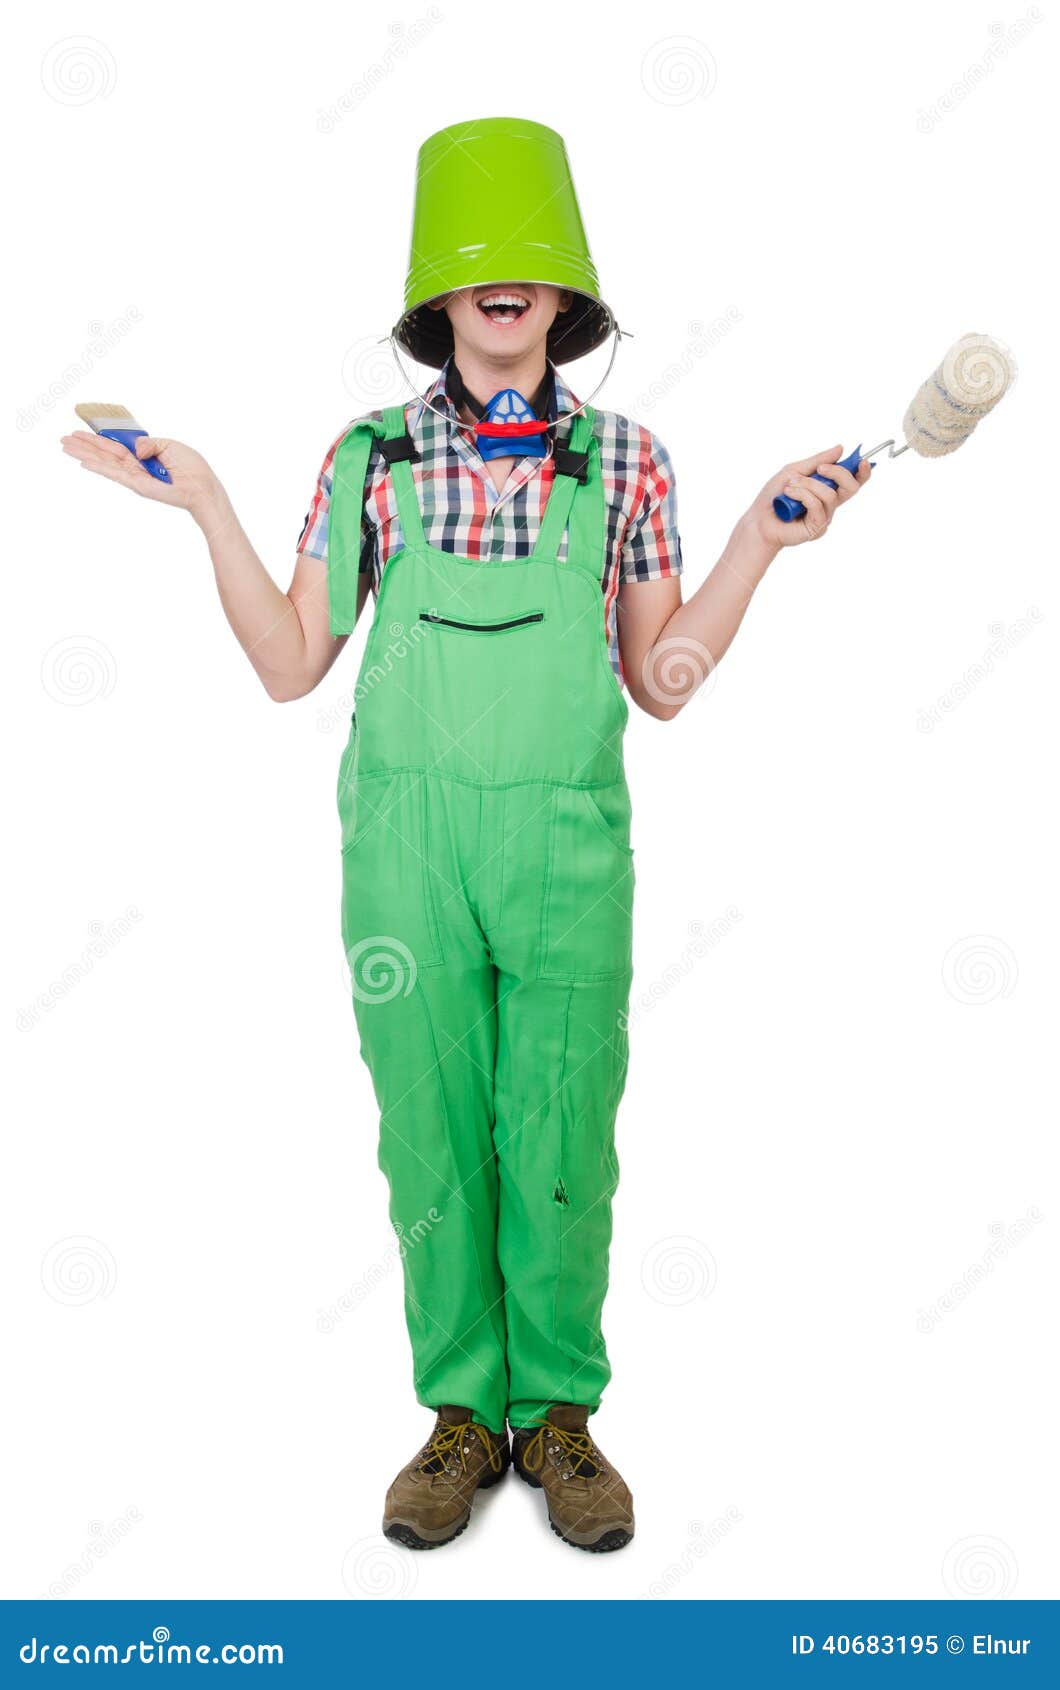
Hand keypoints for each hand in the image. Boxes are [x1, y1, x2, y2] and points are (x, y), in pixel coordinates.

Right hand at [60, 430, 224, 519]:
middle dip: (84, 445)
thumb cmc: (192, 468)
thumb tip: (134, 447)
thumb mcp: (170, 445)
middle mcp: (135, 466)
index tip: (81, 429)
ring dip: (84, 454)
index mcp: (143, 454)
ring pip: (104, 462)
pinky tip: (83, 462)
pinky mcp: (138, 485)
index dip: (98, 437)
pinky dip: (99, 468)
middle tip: (64, 439)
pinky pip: (115, 474)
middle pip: (104, 453)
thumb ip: (149, 442)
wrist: (203, 488)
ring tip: (66, 447)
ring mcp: (134, 476)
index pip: (115, 444)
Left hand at [747, 445, 871, 549]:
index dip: (862, 472)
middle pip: (851, 487)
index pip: (853, 482)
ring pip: (830, 495)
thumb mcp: (794, 471)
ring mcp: (824, 518)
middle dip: (838, 473)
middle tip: (819, 469)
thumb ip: (817, 461)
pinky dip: (803, 495)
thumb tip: (840, 449)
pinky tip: (789, 496)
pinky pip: (818, 506)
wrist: (758, 519)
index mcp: (827, 490)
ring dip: (808, 485)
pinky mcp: (817, 528)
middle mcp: (829, 505)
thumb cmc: (774, 496)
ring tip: (790, 486)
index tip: (861, 460)